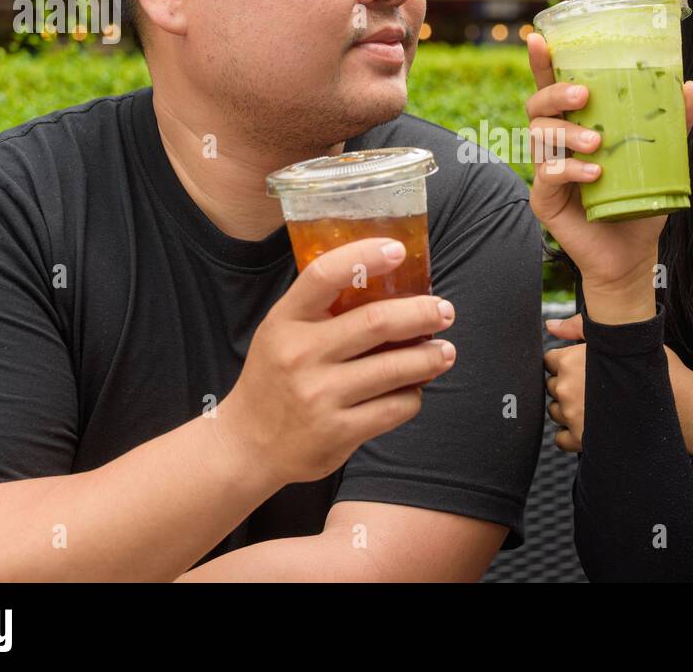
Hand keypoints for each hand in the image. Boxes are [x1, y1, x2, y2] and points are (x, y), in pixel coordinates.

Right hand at [221, 237, 458, 486]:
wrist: (248, 444)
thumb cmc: (277, 377)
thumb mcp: (282, 332)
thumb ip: (323, 308)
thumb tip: (391, 282)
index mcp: (286, 320)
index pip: (325, 275)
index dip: (365, 256)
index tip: (398, 249)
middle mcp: (300, 354)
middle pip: (376, 322)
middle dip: (422, 313)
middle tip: (444, 311)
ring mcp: (319, 395)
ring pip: (395, 368)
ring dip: (430, 357)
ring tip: (444, 352)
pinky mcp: (338, 432)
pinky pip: (395, 407)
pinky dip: (413, 395)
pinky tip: (412, 390)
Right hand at [524, 32, 692, 301]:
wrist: (632, 252)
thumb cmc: (638, 199)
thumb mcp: (661, 157)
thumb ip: (671, 124)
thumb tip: (690, 87)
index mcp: (576, 124)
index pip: (553, 86)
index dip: (543, 62)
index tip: (541, 37)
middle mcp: (555, 143)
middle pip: (537, 105)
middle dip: (555, 92)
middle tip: (584, 95)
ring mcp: (545, 170)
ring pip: (539, 136)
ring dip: (566, 133)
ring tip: (596, 142)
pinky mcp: (543, 199)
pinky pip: (546, 175)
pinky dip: (569, 170)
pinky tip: (593, 173)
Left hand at [543, 314, 692, 454]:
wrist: (679, 403)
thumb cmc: (652, 368)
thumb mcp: (617, 338)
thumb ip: (578, 327)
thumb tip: (551, 324)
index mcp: (571, 360)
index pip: (549, 360)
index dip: (565, 362)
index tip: (581, 366)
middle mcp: (568, 388)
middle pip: (551, 386)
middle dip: (567, 385)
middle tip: (592, 385)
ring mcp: (573, 415)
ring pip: (555, 411)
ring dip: (568, 408)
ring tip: (593, 404)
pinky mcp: (582, 440)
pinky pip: (560, 438)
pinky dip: (570, 433)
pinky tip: (588, 424)